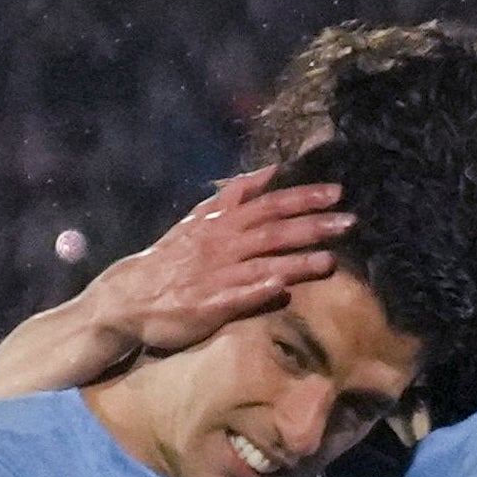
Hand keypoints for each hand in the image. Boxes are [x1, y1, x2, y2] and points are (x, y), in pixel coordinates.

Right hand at [86, 167, 339, 358]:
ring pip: (262, 262)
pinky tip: (285, 289)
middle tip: (350, 221)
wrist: (127, 296)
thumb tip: (269, 171)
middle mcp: (221, 244)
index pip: (267, 202)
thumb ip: (235, 195)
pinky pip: (238, 297)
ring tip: (331, 259)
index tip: (336, 190)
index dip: (302, 196)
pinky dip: (261, 290)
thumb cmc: (171, 259)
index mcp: (220, 222)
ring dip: (297, 260)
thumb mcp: (200, 218)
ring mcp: (216, 275)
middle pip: (272, 229)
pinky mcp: (208, 305)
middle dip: (312, 224)